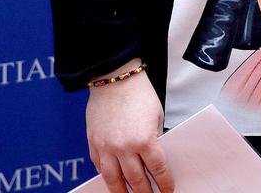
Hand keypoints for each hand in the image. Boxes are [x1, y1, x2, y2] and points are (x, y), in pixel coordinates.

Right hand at [85, 64, 173, 192]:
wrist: (114, 78)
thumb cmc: (139, 94)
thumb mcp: (157, 116)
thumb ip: (155, 137)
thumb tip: (153, 156)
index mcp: (145, 140)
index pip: (157, 169)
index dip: (164, 183)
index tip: (168, 190)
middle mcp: (124, 148)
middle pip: (136, 179)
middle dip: (145, 192)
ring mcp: (106, 147)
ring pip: (113, 179)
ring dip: (122, 192)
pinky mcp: (93, 143)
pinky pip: (99, 166)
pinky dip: (106, 175)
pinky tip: (112, 180)